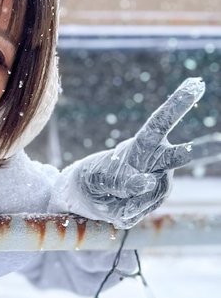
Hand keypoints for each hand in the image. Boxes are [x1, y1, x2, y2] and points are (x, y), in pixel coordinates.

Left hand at [59, 78, 220, 227]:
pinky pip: (138, 211)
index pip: (160, 123)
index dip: (177, 104)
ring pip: (149, 195)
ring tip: (114, 196)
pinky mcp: (154, 201)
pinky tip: (118, 207)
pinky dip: (124, 212)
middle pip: (180, 155)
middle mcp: (157, 162)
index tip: (195, 85)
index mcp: (142, 145)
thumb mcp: (100, 177)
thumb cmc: (95, 177)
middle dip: (201, 150)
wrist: (91, 197)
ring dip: (127, 201)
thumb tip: (148, 183)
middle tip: (220, 143)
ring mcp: (160, 182)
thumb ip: (121, 179)